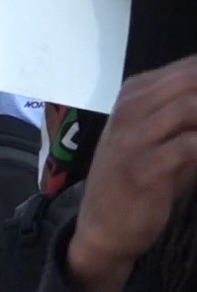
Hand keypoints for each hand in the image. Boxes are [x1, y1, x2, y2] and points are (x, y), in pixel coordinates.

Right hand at [67, 57, 196, 291]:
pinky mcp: (142, 169)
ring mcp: (133, 137)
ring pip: (190, 108)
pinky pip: (190, 147)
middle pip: (192, 79)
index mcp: (136, 93)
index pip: (190, 67)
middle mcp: (131, 108)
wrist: (103, 224)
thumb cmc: (141, 178)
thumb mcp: (161, 137)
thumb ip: (193, 115)